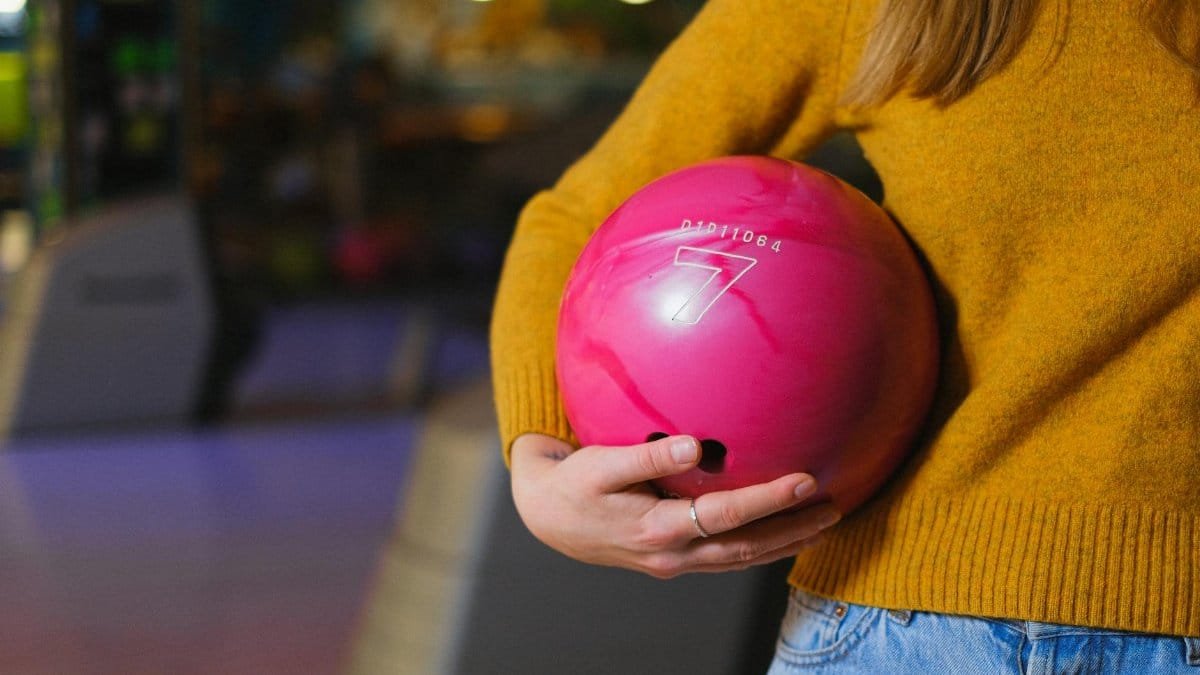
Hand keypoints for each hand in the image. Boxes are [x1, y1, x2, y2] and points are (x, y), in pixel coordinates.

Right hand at [509, 432, 841, 578]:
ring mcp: (673, 563)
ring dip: (783, 544)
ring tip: (822, 525)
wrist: (547, 517)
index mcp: (657, 529)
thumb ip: (648, 457)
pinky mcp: (673, 560)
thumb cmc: (574, 484)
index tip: (804, 480)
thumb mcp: (601, 465)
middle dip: (792, 530)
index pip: (726, 516)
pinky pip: (726, 558)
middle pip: (745, 548)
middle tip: (834, 509)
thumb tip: (691, 446)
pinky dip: (758, 550)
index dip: (769, 500)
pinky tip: (781, 536)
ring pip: (740, 559)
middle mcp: (671, 555)